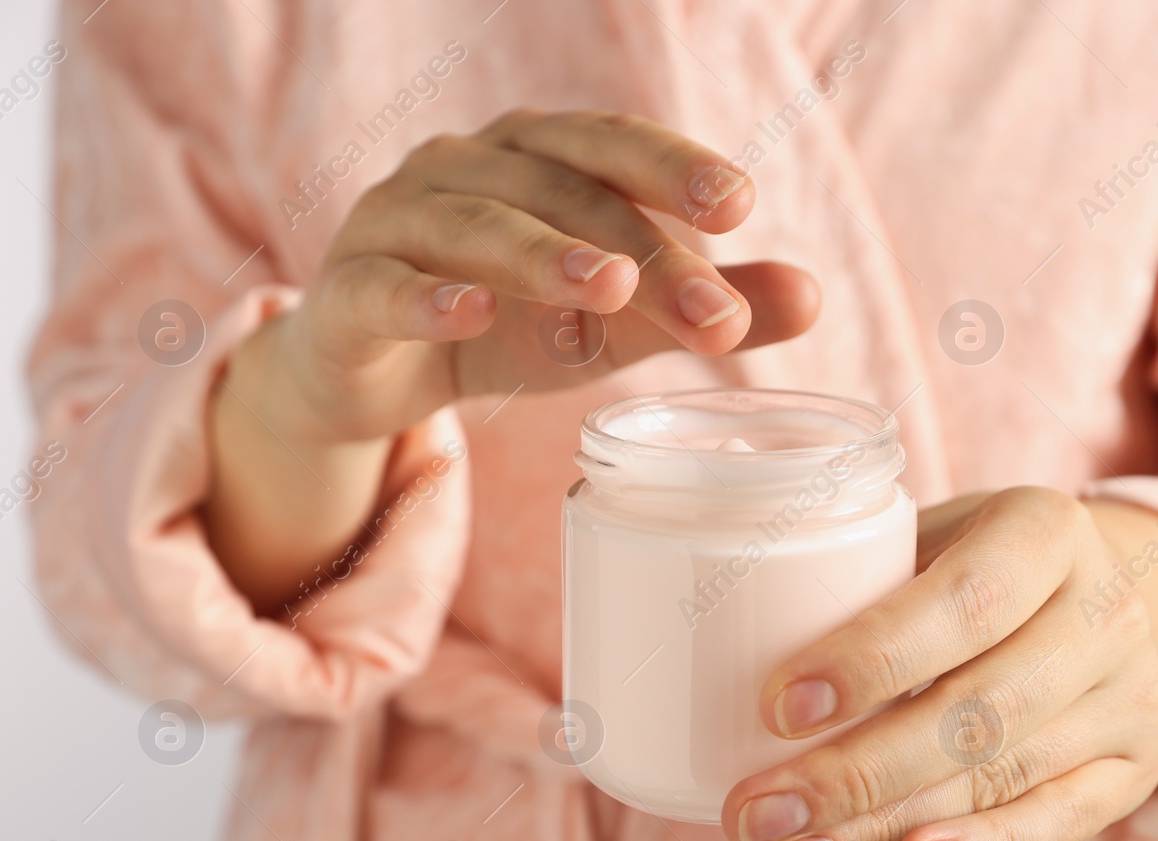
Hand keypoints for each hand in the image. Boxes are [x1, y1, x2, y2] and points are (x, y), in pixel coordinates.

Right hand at [206, 110, 818, 609]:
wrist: (368, 376)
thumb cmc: (504, 328)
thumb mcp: (614, 323)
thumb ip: (699, 307)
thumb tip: (812, 297)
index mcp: (536, 158)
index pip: (613, 147)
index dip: (673, 167)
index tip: (741, 205)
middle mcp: (464, 167)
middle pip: (559, 190)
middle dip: (639, 247)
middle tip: (709, 308)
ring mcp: (396, 223)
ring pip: (473, 225)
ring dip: (542, 255)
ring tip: (610, 290)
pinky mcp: (345, 294)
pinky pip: (382, 287)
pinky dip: (426, 298)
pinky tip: (472, 313)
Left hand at [720, 490, 1157, 840]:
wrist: (1112, 593)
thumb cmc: (976, 564)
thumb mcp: (934, 538)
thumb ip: (859, 581)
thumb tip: (709, 643)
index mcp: (1046, 530)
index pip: (963, 602)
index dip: (871, 658)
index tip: (777, 708)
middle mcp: (1105, 610)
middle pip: (975, 708)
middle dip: (852, 772)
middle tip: (753, 813)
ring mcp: (1131, 695)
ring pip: (999, 774)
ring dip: (884, 828)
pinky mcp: (1138, 767)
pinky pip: (1059, 824)